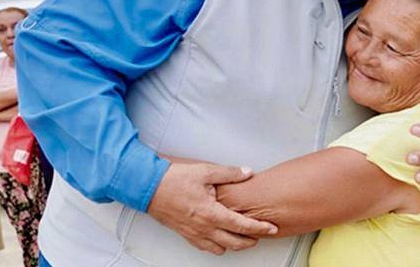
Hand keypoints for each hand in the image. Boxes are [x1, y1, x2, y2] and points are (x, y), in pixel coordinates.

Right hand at [147, 162, 277, 254]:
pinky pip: (205, 247)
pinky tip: (222, 240)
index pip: (242, 225)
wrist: (148, 187)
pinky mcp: (185, 234)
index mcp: (211, 212)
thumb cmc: (173, 179)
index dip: (259, 228)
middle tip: (262, 234)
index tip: (271, 228)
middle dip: (251, 240)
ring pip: (220, 248)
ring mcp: (194, 233)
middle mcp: (203, 227)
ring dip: (234, 245)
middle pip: (234, 242)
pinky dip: (217, 246)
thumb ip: (230, 173)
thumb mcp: (206, 171)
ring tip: (244, 237)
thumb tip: (248, 173)